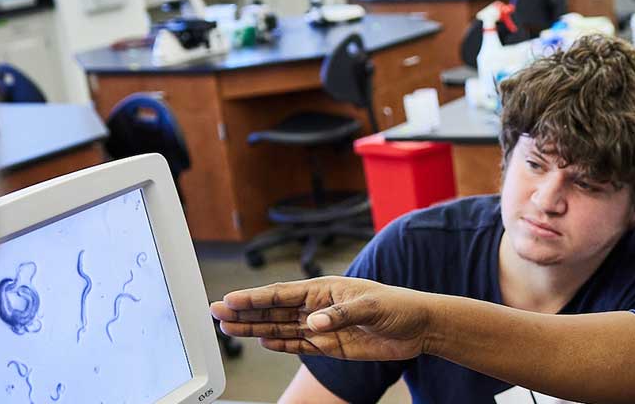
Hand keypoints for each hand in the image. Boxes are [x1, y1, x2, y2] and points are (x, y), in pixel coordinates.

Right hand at [210, 276, 431, 360]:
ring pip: (281, 328)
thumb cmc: (399, 306)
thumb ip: (341, 315)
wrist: (420, 327)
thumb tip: (313, 324)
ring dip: (255, 328)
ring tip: (227, 328)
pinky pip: (299, 345)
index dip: (254, 297)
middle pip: (274, 310)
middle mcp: (318, 307)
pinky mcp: (331, 345)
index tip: (229, 299)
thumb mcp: (372, 307)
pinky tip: (262, 342)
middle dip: (244, 311)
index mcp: (325, 289)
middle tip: (215, 312)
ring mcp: (323, 326)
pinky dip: (281, 345)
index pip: (282, 294)